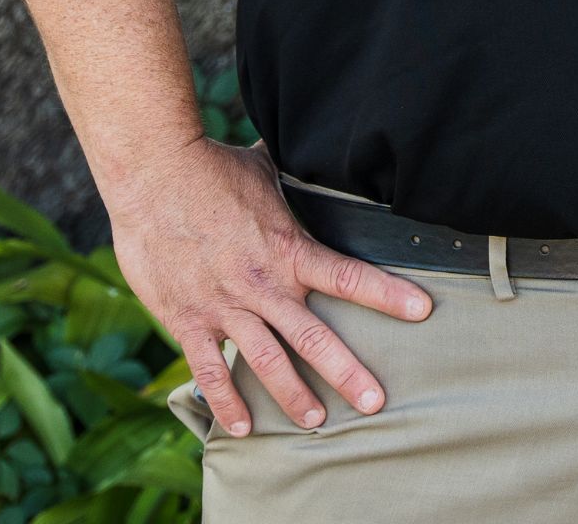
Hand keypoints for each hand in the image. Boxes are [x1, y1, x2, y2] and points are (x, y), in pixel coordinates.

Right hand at [109, 138, 431, 435]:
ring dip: (292, 395)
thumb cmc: (215, 168)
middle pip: (313, 336)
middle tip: (375, 402)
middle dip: (346, 371)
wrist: (155, 178)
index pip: (349, 276)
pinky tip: (242, 428)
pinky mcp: (187, 320)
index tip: (422, 311)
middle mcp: (263, 285)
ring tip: (317, 422)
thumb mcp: (268, 170)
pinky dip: (226, 402)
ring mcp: (225, 306)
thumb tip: (324, 149)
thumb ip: (297, 179)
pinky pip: (210, 371)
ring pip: (266, 361)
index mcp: (289, 248)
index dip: (388, 295)